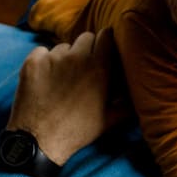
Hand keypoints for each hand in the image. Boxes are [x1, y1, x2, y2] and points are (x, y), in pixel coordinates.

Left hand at [7, 28, 120, 164]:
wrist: (39, 141)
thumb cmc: (78, 131)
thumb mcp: (111, 120)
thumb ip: (129, 104)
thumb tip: (144, 98)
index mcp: (100, 67)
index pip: (106, 35)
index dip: (105, 43)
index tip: (103, 52)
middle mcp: (77, 57)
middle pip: (85, 38)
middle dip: (86, 49)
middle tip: (83, 68)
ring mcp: (53, 58)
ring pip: (63, 48)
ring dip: (64, 58)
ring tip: (62, 80)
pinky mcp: (32, 62)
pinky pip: (41, 52)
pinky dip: (44, 63)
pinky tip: (45, 81)